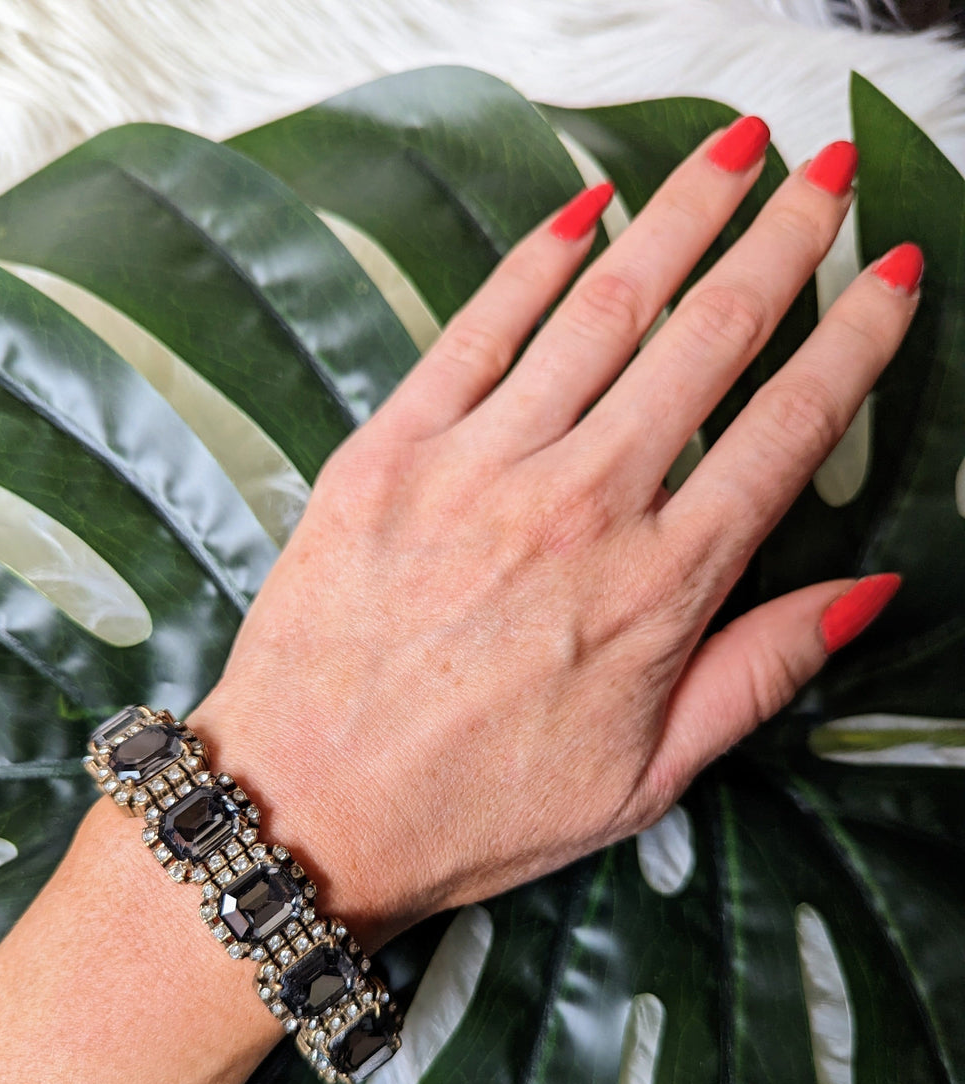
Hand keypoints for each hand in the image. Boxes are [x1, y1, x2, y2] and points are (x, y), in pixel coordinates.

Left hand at [189, 116, 917, 954]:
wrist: (306, 811)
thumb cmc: (474, 809)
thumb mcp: (645, 779)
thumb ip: (758, 673)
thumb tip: (863, 591)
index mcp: (658, 589)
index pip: (788, 429)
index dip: (857, 339)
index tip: (893, 276)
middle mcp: (581, 508)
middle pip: (710, 340)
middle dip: (785, 241)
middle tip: (825, 175)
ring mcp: (480, 469)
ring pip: (606, 310)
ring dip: (681, 217)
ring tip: (733, 156)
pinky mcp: (390, 451)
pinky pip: (479, 328)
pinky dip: (537, 259)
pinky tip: (586, 209)